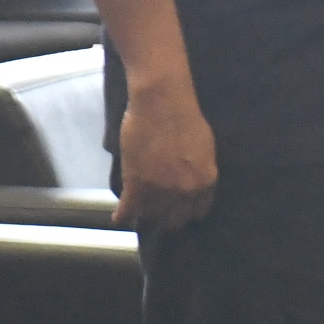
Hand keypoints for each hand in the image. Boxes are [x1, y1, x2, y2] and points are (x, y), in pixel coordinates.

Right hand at [115, 77, 219, 228]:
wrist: (161, 103)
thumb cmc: (186, 117)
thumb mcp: (205, 148)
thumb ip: (201, 170)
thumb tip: (195, 180)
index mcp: (205, 182)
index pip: (198, 212)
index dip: (187, 211)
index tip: (180, 210)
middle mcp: (185, 193)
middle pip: (175, 220)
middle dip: (168, 217)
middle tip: (159, 212)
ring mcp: (159, 192)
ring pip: (150, 216)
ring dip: (145, 213)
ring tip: (140, 210)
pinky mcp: (135, 186)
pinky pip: (127, 211)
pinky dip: (121, 215)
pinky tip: (119, 218)